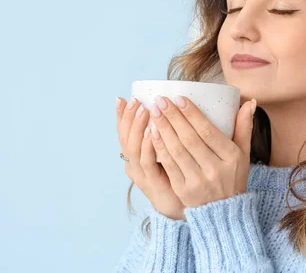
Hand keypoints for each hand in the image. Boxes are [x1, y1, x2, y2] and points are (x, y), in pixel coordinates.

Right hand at [116, 96, 186, 220]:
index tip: (123, 98)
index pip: (124, 131)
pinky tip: (152, 131)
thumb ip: (171, 131)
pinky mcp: (153, 183)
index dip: (121, 115)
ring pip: (133, 148)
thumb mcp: (173, 151)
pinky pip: (147, 162)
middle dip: (128, 117)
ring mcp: (142, 174)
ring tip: (144, 110)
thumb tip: (175, 106)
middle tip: (135, 100)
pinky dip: (148, 146)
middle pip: (124, 137)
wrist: (183, 207)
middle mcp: (134, 164)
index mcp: (137, 155)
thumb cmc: (181, 175)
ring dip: (138, 127)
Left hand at [146, 95, 256, 207]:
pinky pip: (168, 165)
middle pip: (189, 139)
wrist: (224, 213)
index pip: (208, 131)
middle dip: (173, 117)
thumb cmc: (233, 177)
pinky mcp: (183, 189)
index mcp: (231, 157)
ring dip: (163, 129)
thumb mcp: (244, 154)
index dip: (192, 114)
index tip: (178, 98)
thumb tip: (250, 102)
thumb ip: (245, 127)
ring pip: (176, 150)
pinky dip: (159, 147)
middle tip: (160, 101)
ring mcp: (198, 181)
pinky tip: (152, 133)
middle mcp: (215, 169)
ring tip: (153, 112)